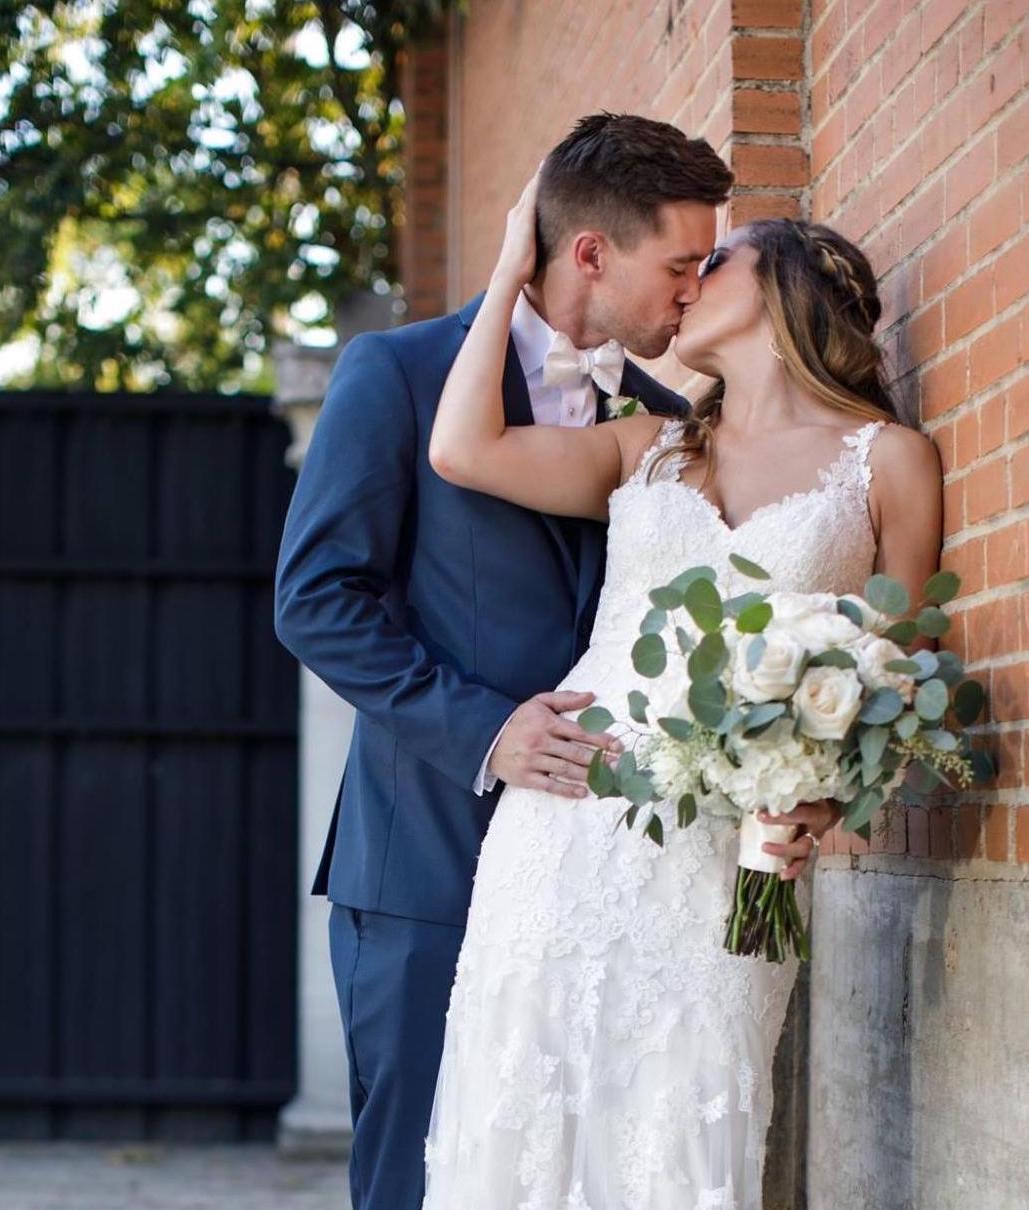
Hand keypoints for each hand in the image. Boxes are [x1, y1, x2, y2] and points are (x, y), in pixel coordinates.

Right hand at [488, 690, 622, 798]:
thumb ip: (565, 698)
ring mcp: (533, 761)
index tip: (617, 745)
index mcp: (547, 723)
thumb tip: (591, 696)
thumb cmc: (520, 720)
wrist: (488, 739)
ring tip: (606, 778)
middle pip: (575, 752)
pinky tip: (582, 792)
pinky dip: (567, 790)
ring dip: (588, 774)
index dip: (600, 739)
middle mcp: (541, 742)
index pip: (579, 732)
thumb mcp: (539, 703)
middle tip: (618, 764)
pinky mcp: (526, 777)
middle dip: (599, 759)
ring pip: (565, 769)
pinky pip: (550, 785)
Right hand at [490, 168, 540, 290]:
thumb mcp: (530, 256)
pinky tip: (547, 167)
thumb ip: (535, 249)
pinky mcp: (525, 216)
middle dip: (539, 177)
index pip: (529, 201)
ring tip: (550, 159)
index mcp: (518, 223)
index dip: (537, 189)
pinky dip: (539, 178)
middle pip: (530, 190)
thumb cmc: (520, 271)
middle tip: (549, 160)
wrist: (509, 274)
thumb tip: (541, 256)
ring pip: (531, 188)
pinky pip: (534, 191)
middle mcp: (517, 214)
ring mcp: (520, 214)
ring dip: (539, 174)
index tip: (546, 176)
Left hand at [756, 799, 842, 880]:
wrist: (833, 804)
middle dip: (784, 849)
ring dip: (792, 866)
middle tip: (764, 847)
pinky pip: (804, 860)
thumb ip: (790, 795)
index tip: (760, 816)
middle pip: (802, 845)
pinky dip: (795, 869)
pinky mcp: (812, 846)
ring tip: (780, 874)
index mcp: (816, 813)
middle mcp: (817, 830)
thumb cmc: (814, 796)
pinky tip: (783, 875)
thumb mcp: (806, 792)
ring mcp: (815, 840)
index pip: (796, 816)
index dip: (779, 818)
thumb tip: (762, 796)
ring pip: (805, 856)